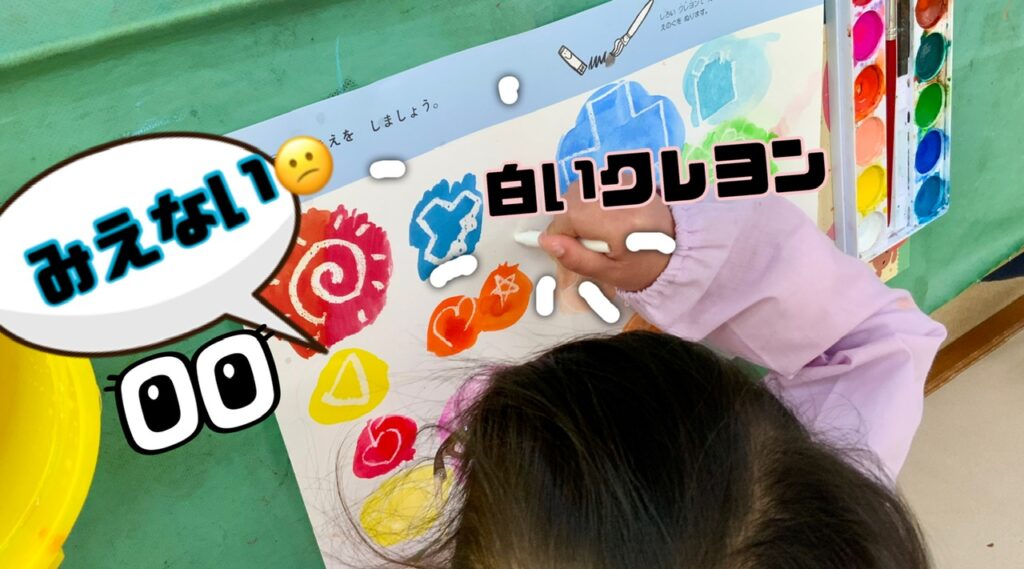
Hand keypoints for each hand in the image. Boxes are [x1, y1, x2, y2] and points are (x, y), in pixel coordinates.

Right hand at [538, 184, 674, 291]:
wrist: (678, 251)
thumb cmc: (643, 266)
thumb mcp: (609, 274)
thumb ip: (576, 258)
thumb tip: (546, 241)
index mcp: (620, 224)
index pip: (569, 217)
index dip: (559, 234)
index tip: (564, 248)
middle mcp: (624, 197)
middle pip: (571, 198)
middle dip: (568, 220)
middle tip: (586, 241)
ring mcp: (629, 184)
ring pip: (581, 187)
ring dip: (579, 207)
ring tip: (597, 229)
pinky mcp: (630, 179)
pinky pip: (596, 181)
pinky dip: (592, 197)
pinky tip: (606, 215)